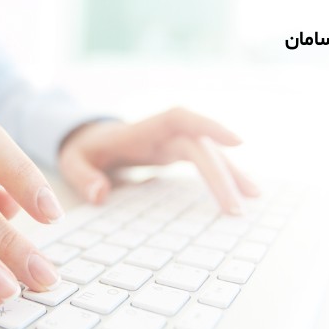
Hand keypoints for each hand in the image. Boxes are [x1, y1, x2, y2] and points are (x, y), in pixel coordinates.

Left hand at [58, 107, 259, 212]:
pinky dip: (224, 176)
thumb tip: (100, 194)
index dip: (209, 126)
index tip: (238, 142)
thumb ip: (82, 176)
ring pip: (211, 153)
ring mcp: (174, 142)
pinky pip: (207, 161)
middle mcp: (165, 133)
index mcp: (143, 129)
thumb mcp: (72, 161)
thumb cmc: (84, 149)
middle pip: (201, 146)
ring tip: (255, 197)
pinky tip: (242, 193)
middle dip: (222, 174)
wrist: (89, 139)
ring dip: (233, 173)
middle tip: (237, 208)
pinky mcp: (179, 153)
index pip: (181, 119)